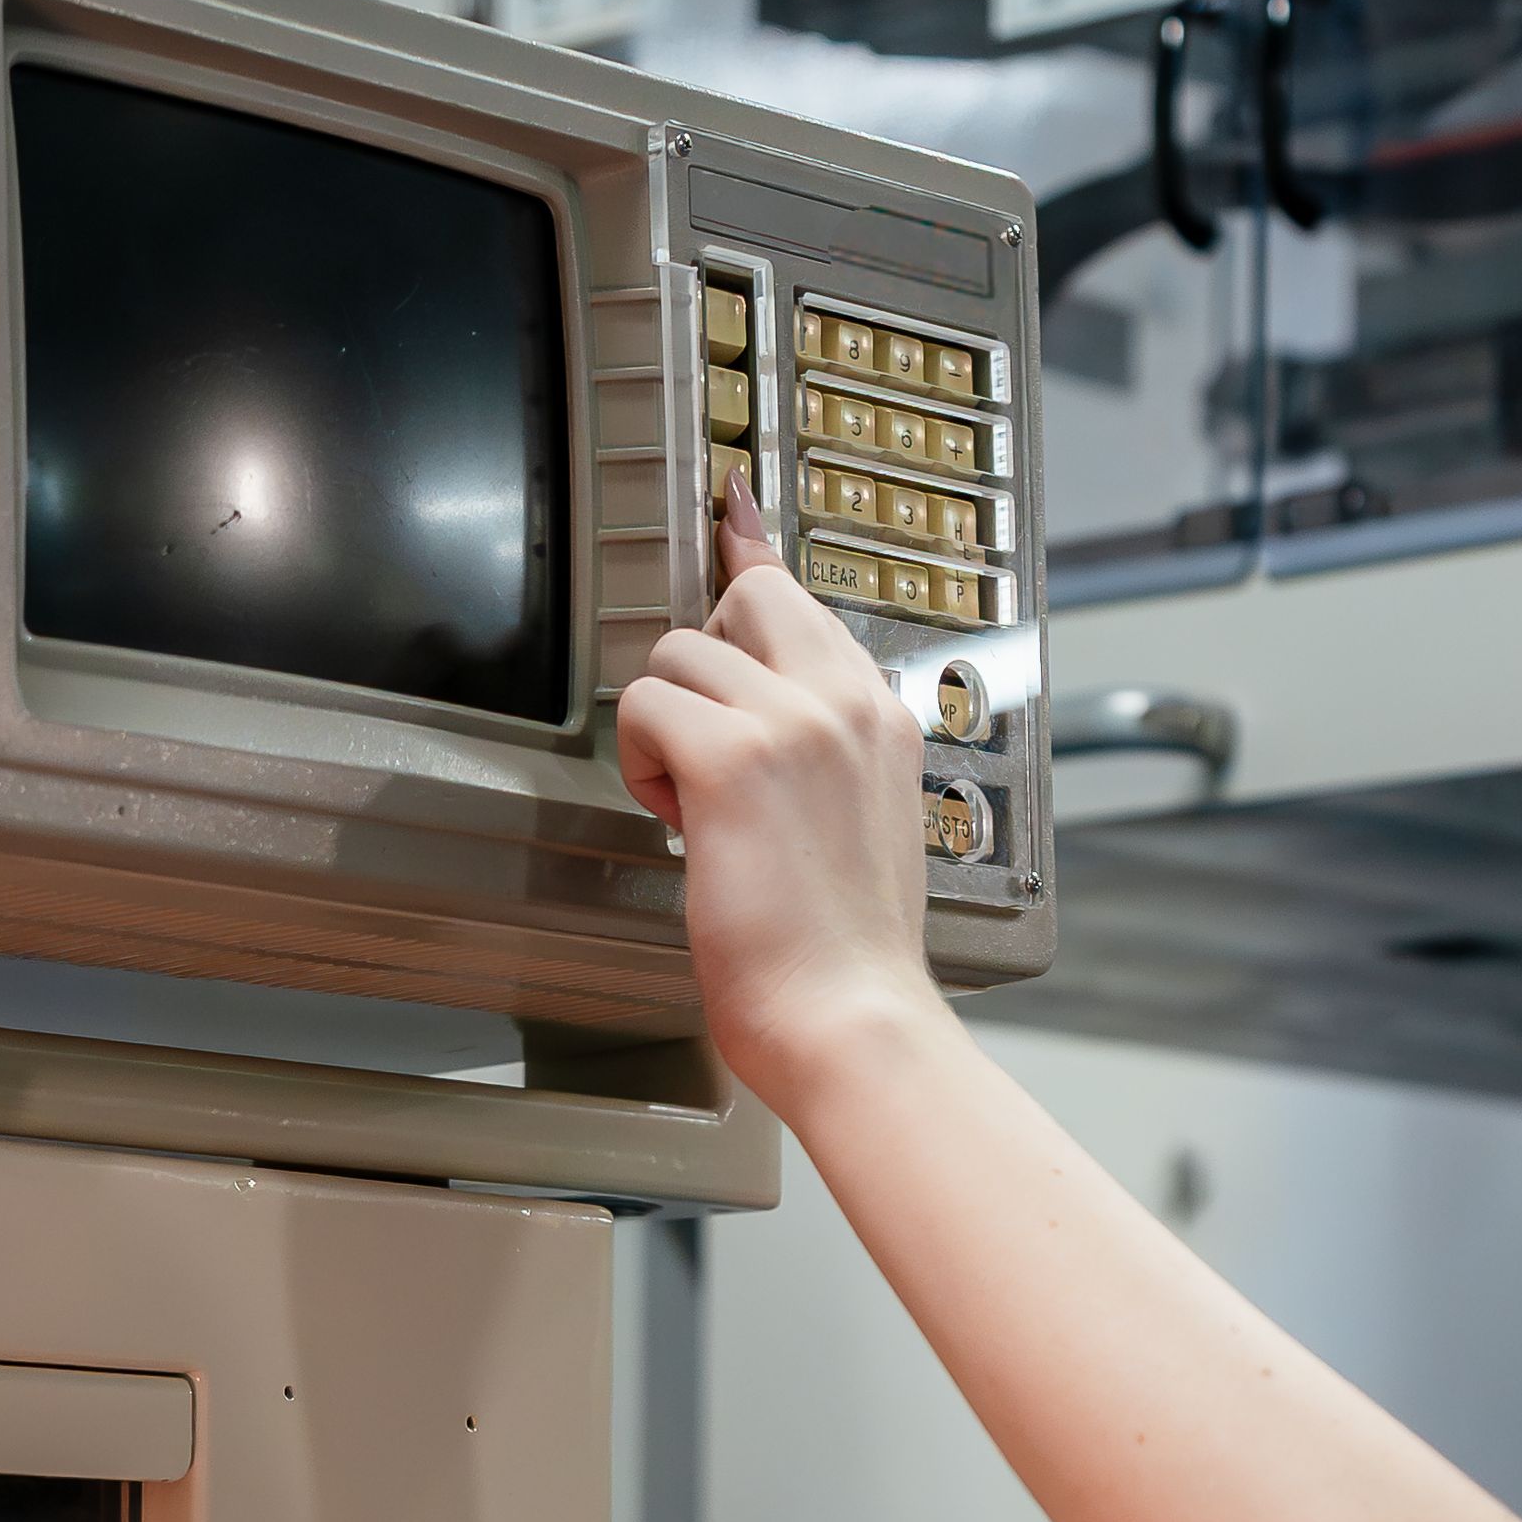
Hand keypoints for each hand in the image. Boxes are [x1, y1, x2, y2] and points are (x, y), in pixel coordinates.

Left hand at [618, 486, 940, 1097]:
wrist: (852, 1016)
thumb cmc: (845, 952)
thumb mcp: (859, 826)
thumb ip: (822, 757)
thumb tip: (752, 725)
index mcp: (879, 716)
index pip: (807, 598)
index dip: (753, 548)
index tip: (732, 505)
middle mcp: (844, 702)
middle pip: (744, 594)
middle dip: (702, 655)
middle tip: (697, 740)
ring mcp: (793, 722)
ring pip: (679, 651)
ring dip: (663, 725)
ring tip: (696, 808)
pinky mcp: (734, 758)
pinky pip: (646, 705)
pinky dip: (642, 760)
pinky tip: (676, 818)